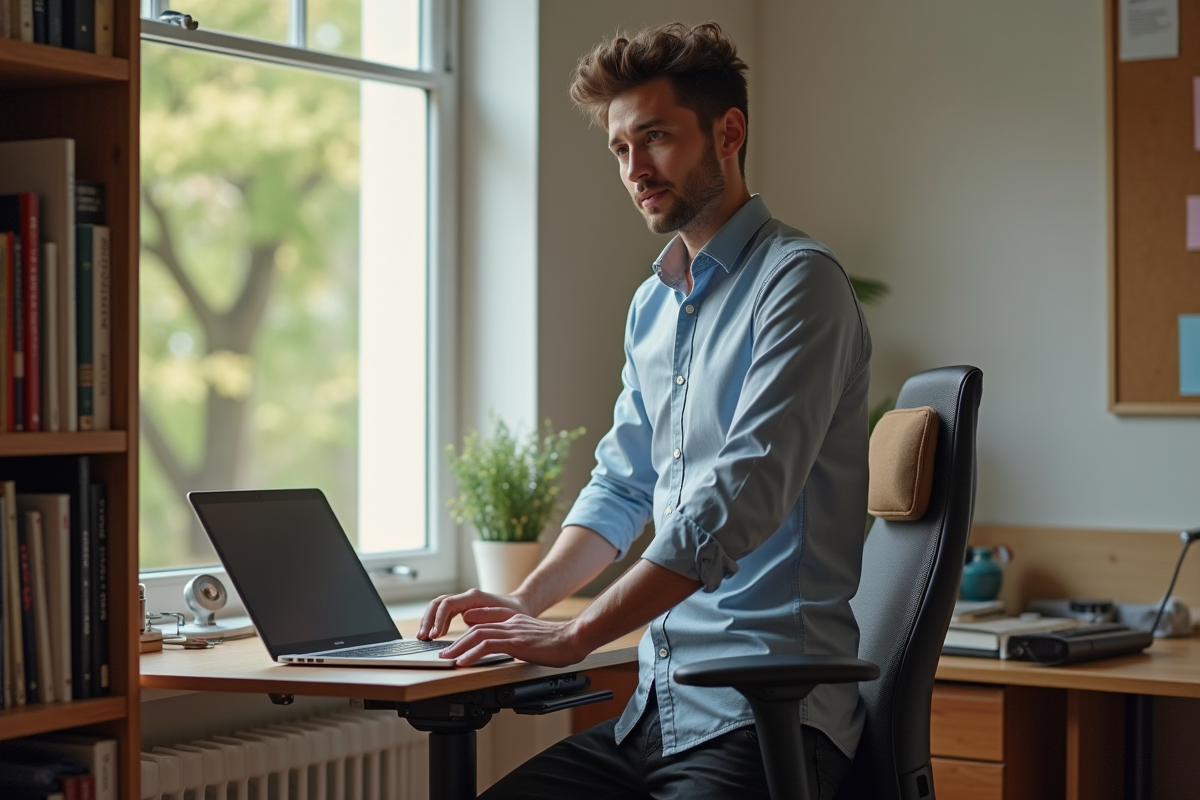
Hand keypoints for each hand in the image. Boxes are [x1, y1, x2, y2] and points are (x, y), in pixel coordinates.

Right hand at [417, 588, 530, 640]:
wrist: (520, 607)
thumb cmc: (513, 612)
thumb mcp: (501, 617)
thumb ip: (485, 616)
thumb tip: (466, 618)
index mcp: (473, 597)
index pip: (448, 604)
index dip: (439, 619)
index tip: (436, 635)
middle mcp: (466, 597)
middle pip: (438, 603)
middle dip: (428, 620)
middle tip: (423, 637)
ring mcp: (463, 602)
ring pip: (439, 607)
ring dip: (429, 621)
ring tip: (423, 637)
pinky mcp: (463, 608)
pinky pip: (444, 613)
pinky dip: (436, 623)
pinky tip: (433, 635)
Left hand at [438, 608, 587, 666]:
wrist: (574, 638)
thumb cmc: (559, 642)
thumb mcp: (534, 638)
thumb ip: (520, 641)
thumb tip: (511, 651)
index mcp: (514, 621)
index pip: (485, 623)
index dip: (467, 633)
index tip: (456, 644)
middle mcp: (510, 623)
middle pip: (476, 629)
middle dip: (457, 642)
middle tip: (444, 654)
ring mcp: (513, 631)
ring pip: (477, 635)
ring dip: (459, 648)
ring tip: (448, 659)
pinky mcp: (516, 642)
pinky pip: (488, 646)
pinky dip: (472, 654)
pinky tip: (463, 662)